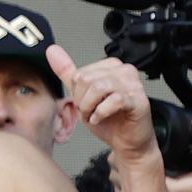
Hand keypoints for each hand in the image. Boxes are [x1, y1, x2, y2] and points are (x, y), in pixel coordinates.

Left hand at [47, 45, 156, 163]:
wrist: (127, 141)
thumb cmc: (109, 119)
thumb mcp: (82, 94)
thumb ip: (68, 72)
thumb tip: (52, 50)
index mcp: (111, 66)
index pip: (80, 74)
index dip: (78, 94)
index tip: (86, 103)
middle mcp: (125, 71)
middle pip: (87, 79)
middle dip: (83, 101)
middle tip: (91, 111)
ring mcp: (134, 84)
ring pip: (98, 87)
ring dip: (90, 108)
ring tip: (95, 115)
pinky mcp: (139, 99)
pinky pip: (113, 101)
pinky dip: (101, 113)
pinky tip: (102, 118)